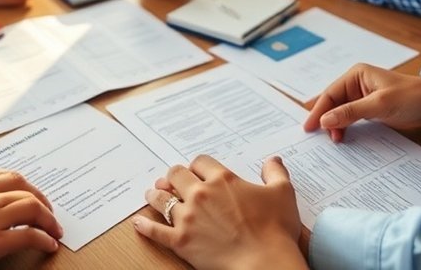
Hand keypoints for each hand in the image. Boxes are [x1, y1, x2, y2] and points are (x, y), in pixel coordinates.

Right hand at [0, 170, 63, 269]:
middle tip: (48, 211)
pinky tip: (48, 244)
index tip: (29, 195)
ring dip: (48, 218)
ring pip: (32, 208)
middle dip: (41, 198)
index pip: (6, 176)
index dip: (23, 186)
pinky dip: (44, 239)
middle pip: (24, 188)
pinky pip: (28, 236)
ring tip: (53, 229)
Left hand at [134, 155, 305, 269]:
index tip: (198, 171)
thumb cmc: (275, 231)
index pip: (201, 162)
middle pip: (176, 175)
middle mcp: (201, 194)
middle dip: (174, 176)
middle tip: (171, 181)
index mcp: (223, 180)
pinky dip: (145, 227)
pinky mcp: (180, 241)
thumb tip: (273, 160)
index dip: (198, 166)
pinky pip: (156, 231)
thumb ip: (275, 173)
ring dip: (155, 195)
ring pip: (161, 200)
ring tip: (152, 194)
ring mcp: (188, 218)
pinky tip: (138, 223)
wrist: (264, 263)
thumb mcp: (282, 194)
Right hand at [303, 63, 420, 141]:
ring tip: (334, 140)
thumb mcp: (379, 105)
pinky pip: (350, 117)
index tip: (309, 127)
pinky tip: (342, 137)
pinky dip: (345, 127)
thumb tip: (325, 121)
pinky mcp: (368, 108)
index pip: (330, 94)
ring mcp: (361, 96)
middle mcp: (356, 84)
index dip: (318, 110)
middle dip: (325, 119)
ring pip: (340, 112)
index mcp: (356, 75)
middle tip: (316, 137)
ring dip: (335, 125)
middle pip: (332, 103)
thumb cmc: (410, 97)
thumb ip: (351, 112)